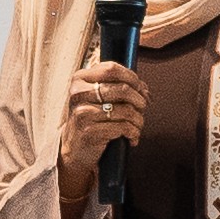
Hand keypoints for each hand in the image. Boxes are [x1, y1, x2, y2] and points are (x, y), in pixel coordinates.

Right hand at [54, 58, 149, 205]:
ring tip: (137, 126)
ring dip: (138, 120)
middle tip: (142, 108)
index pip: (112, 69)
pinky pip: (123, 127)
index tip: (141, 89)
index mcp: (80, 79)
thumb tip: (145, 89)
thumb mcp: (98, 98)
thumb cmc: (91, 120)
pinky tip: (132, 137)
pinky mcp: (90, 131)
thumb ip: (118, 87)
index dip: (132, 78)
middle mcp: (79, 94)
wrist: (75, 149)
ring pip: (126, 110)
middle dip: (139, 100)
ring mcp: (83, 113)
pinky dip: (133, 133)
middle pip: (122, 89)